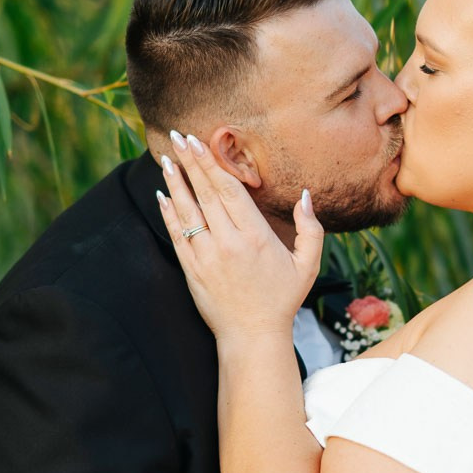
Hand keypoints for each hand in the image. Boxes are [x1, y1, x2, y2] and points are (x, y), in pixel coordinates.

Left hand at [157, 133, 324, 337]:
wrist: (253, 336)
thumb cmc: (282, 300)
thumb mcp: (307, 265)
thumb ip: (310, 229)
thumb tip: (306, 196)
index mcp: (256, 236)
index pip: (229, 189)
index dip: (212, 162)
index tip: (200, 141)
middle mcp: (228, 242)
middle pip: (205, 192)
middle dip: (191, 162)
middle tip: (179, 136)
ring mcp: (207, 256)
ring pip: (187, 210)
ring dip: (175, 182)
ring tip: (166, 158)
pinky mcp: (192, 269)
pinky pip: (176, 234)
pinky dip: (168, 213)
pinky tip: (162, 194)